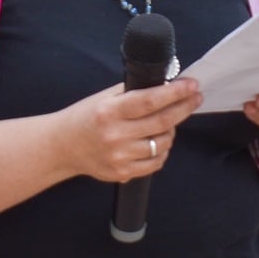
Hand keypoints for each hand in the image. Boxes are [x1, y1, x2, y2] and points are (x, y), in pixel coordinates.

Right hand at [54, 78, 201, 182]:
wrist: (62, 146)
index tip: (191, 85)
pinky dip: (162, 150)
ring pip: (163, 143)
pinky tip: (158, 140)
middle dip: (184, 107)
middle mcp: (115, 135)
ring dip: (172, 130)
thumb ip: (133, 92)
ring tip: (168, 121)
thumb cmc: (86, 118)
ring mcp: (119, 156)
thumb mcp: (105, 98)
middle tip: (195, 98)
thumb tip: (166, 84)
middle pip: (162, 122)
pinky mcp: (122, 172)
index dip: (175, 92)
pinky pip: (156, 162)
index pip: (150, 100)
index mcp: (109, 111)